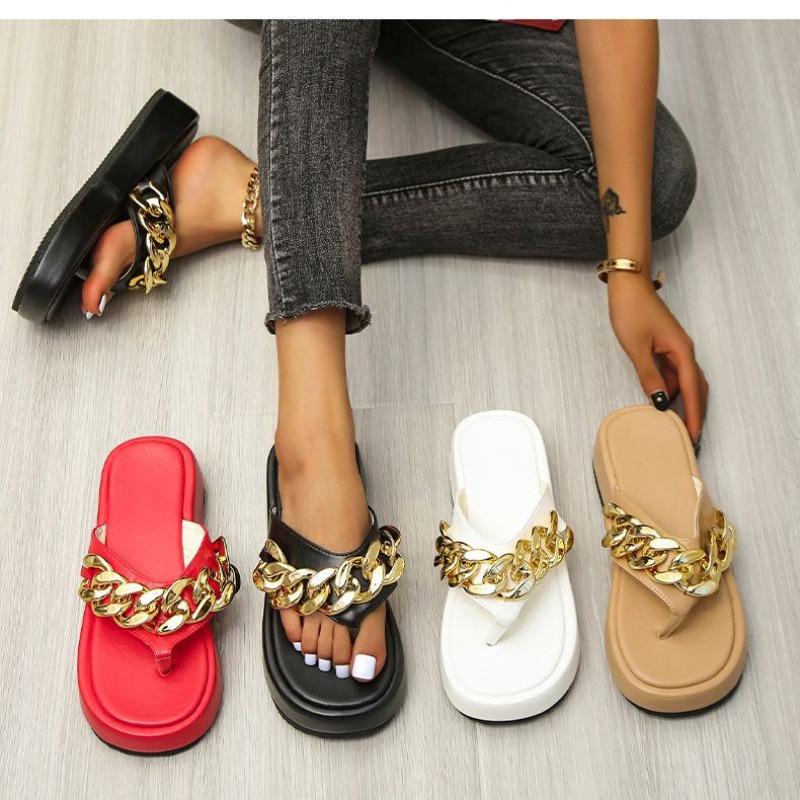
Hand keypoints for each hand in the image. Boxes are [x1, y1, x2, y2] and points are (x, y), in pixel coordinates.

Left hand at [607, 273, 707, 442]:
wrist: (628, 286)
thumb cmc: (632, 311)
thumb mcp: (636, 348)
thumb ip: (649, 375)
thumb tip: (660, 400)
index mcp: (681, 351)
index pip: (692, 390)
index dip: (693, 414)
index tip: (693, 434)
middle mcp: (684, 351)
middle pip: (695, 387)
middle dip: (694, 411)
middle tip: (689, 435)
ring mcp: (676, 348)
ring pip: (684, 380)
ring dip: (682, 400)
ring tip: (675, 422)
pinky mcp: (666, 346)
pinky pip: (673, 372)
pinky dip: (671, 387)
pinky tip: (661, 398)